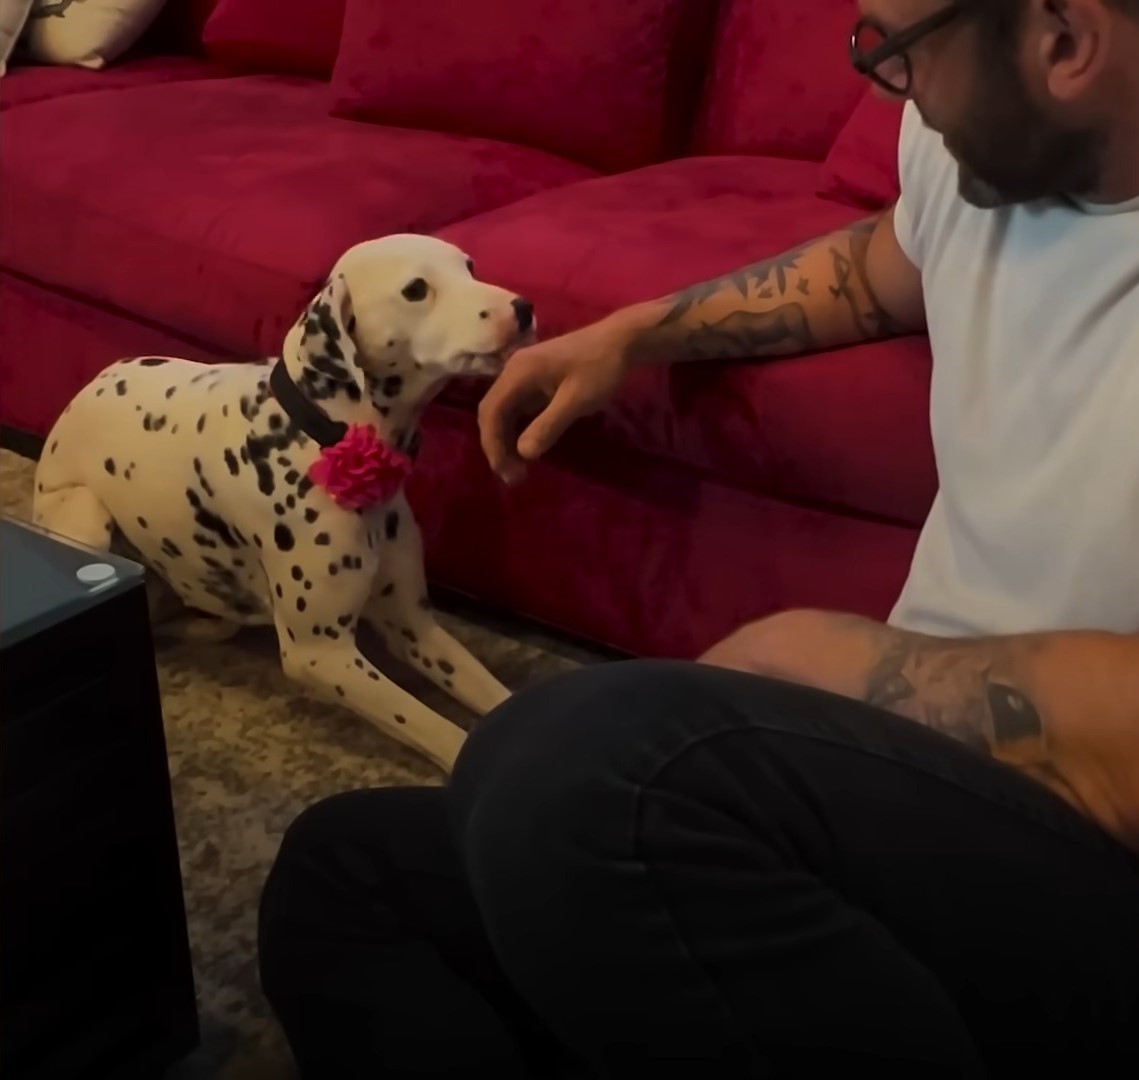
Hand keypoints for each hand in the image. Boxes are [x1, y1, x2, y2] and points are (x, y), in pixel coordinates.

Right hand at [478, 318, 632, 483]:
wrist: (622, 340)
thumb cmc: (601, 368)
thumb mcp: (577, 400)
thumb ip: (548, 425)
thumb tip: (523, 454)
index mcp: (519, 373)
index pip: (491, 412)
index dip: (494, 445)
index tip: (507, 472)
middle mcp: (514, 371)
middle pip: (492, 412)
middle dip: (498, 446)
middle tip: (514, 476)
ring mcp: (524, 374)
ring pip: (504, 411)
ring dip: (507, 440)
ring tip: (519, 467)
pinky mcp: (536, 380)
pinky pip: (518, 407)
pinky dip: (519, 429)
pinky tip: (529, 446)